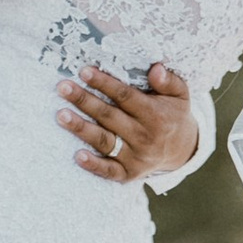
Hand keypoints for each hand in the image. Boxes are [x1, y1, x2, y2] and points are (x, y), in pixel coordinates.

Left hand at [59, 64, 199, 184]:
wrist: (182, 150)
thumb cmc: (173, 114)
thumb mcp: (180, 94)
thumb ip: (168, 81)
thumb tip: (156, 68)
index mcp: (154, 115)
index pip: (125, 96)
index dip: (104, 83)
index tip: (84, 71)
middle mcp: (144, 136)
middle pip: (109, 116)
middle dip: (84, 101)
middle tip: (63, 87)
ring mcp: (135, 157)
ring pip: (104, 141)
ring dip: (81, 128)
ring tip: (61, 115)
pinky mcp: (128, 173)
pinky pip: (109, 170)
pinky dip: (94, 165)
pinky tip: (77, 156)